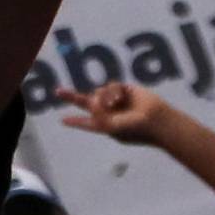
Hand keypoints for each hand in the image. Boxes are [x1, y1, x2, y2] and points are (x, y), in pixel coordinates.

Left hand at [55, 81, 175, 143]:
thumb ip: (96, 114)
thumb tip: (90, 100)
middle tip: (58, 91)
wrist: (156, 119)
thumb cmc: (134, 128)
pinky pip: (111, 85)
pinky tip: (119, 98)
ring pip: (99, 92)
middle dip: (72, 97)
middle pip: (86, 102)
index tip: (63, 120)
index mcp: (105, 125)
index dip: (76, 121)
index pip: (88, 122)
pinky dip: (112, 91)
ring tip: (114, 104)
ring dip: (103, 97)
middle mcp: (109, 112)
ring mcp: (116, 100)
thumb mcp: (110, 126)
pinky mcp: (125, 90)